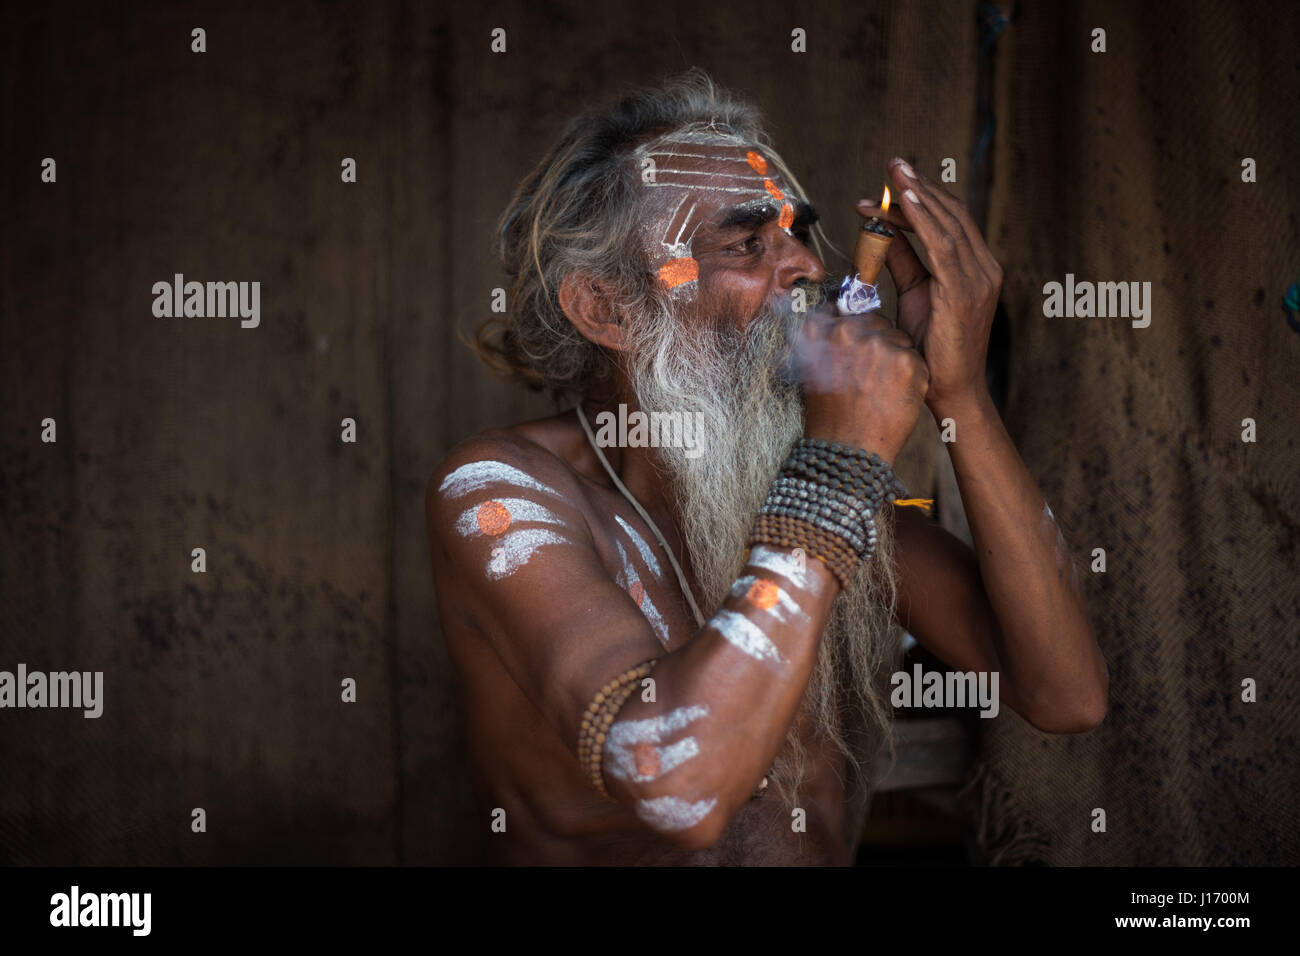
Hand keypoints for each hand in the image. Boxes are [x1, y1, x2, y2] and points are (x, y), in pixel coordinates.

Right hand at [793, 305, 929, 463]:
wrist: (846, 452)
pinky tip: (895, 398)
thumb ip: (823, 339)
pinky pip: (916, 359)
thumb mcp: (810, 371)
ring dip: (897, 360)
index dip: (857, 331)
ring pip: (900, 340)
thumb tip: (834, 314)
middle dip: (880, 345)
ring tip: (881, 391)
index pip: (849, 310)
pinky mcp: (906, 362)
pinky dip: (912, 378)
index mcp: (821, 330)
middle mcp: (848, 331)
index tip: (855, 352)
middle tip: (870, 380)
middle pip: (879, 322)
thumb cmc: (829, 416)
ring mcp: (879, 345)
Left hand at [856, 158, 1002, 410]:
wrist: (950, 389)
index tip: (892, 184)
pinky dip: (924, 221)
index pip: (949, 221)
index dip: (923, 199)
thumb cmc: (932, 347)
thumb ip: (904, 261)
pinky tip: (907, 203)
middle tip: (894, 164)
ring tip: (896, 173)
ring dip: (920, 195)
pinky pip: (942, 246)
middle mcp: (983, 267)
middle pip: (951, 214)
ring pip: (947, 224)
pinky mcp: (964, 291)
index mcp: (976, 267)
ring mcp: (978, 278)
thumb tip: (882, 232)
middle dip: (921, 186)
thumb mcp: (916, 294)